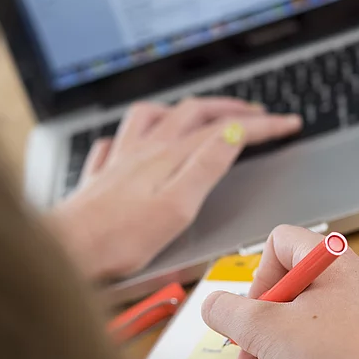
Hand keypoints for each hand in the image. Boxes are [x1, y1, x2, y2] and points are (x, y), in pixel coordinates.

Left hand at [48, 99, 301, 278]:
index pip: (225, 129)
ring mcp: (122, 158)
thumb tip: (233, 133)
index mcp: (170, 156)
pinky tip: (136, 139)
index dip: (262, 125)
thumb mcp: (177, 206)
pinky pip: (119, 138)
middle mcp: (146, 149)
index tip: (289, 124)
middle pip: (194, 113)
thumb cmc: (120, 238)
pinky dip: (135, 131)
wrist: (69, 250)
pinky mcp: (103, 175)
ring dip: (184, 109)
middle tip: (258, 114)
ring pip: (155, 116)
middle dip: (232, 108)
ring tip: (201, 113)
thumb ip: (206, 166)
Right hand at [201, 226, 358, 358]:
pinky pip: (319, 355)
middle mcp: (351, 283)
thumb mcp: (266, 329)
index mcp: (333, 262)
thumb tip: (213, 304)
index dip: (258, 275)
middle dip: (256, 330)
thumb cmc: (333, 354)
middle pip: (289, 294)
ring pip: (301, 331)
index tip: (252, 310)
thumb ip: (230, 313)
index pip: (283, 243)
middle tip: (242, 354)